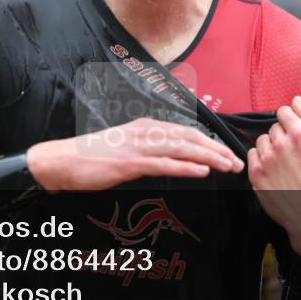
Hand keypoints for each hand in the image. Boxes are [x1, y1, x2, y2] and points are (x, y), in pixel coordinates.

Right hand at [27, 118, 243, 192]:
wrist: (63, 161)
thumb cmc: (93, 157)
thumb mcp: (126, 147)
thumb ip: (149, 149)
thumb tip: (172, 158)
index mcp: (146, 127)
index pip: (186, 132)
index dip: (210, 142)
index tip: (227, 153)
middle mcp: (146, 132)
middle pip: (190, 138)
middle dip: (217, 149)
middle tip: (237, 162)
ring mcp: (138, 146)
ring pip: (182, 149)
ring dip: (209, 157)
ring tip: (228, 166)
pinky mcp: (130, 162)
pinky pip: (164, 164)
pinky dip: (186, 167)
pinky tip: (202, 172)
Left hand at [247, 95, 300, 257]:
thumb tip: (297, 101)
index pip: (284, 111)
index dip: (290, 120)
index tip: (294, 132)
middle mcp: (281, 144)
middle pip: (274, 126)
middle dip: (282, 135)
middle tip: (294, 153)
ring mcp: (266, 159)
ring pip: (262, 140)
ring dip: (271, 147)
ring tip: (284, 163)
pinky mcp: (255, 173)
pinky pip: (252, 154)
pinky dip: (260, 159)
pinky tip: (274, 170)